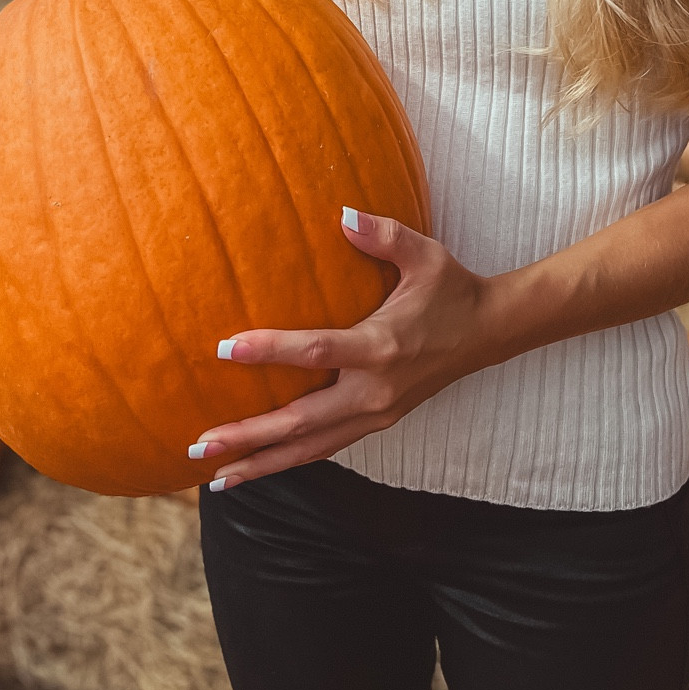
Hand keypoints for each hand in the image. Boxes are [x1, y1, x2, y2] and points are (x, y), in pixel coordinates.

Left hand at [188, 208, 490, 489]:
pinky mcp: (377, 422)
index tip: (225, 348)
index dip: (270, 350)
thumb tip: (342, 213)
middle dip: (249, 436)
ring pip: (311, 449)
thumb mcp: (425, 254)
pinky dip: (289, 461)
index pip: (317, 351)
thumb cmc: (451, 288)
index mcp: (382, 346)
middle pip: (302, 422)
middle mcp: (375, 390)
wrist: (488, 332)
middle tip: (200, 443)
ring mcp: (377, 413)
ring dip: (262, 463)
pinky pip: (326, 449)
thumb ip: (384, 234)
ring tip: (215, 476)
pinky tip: (257, 468)